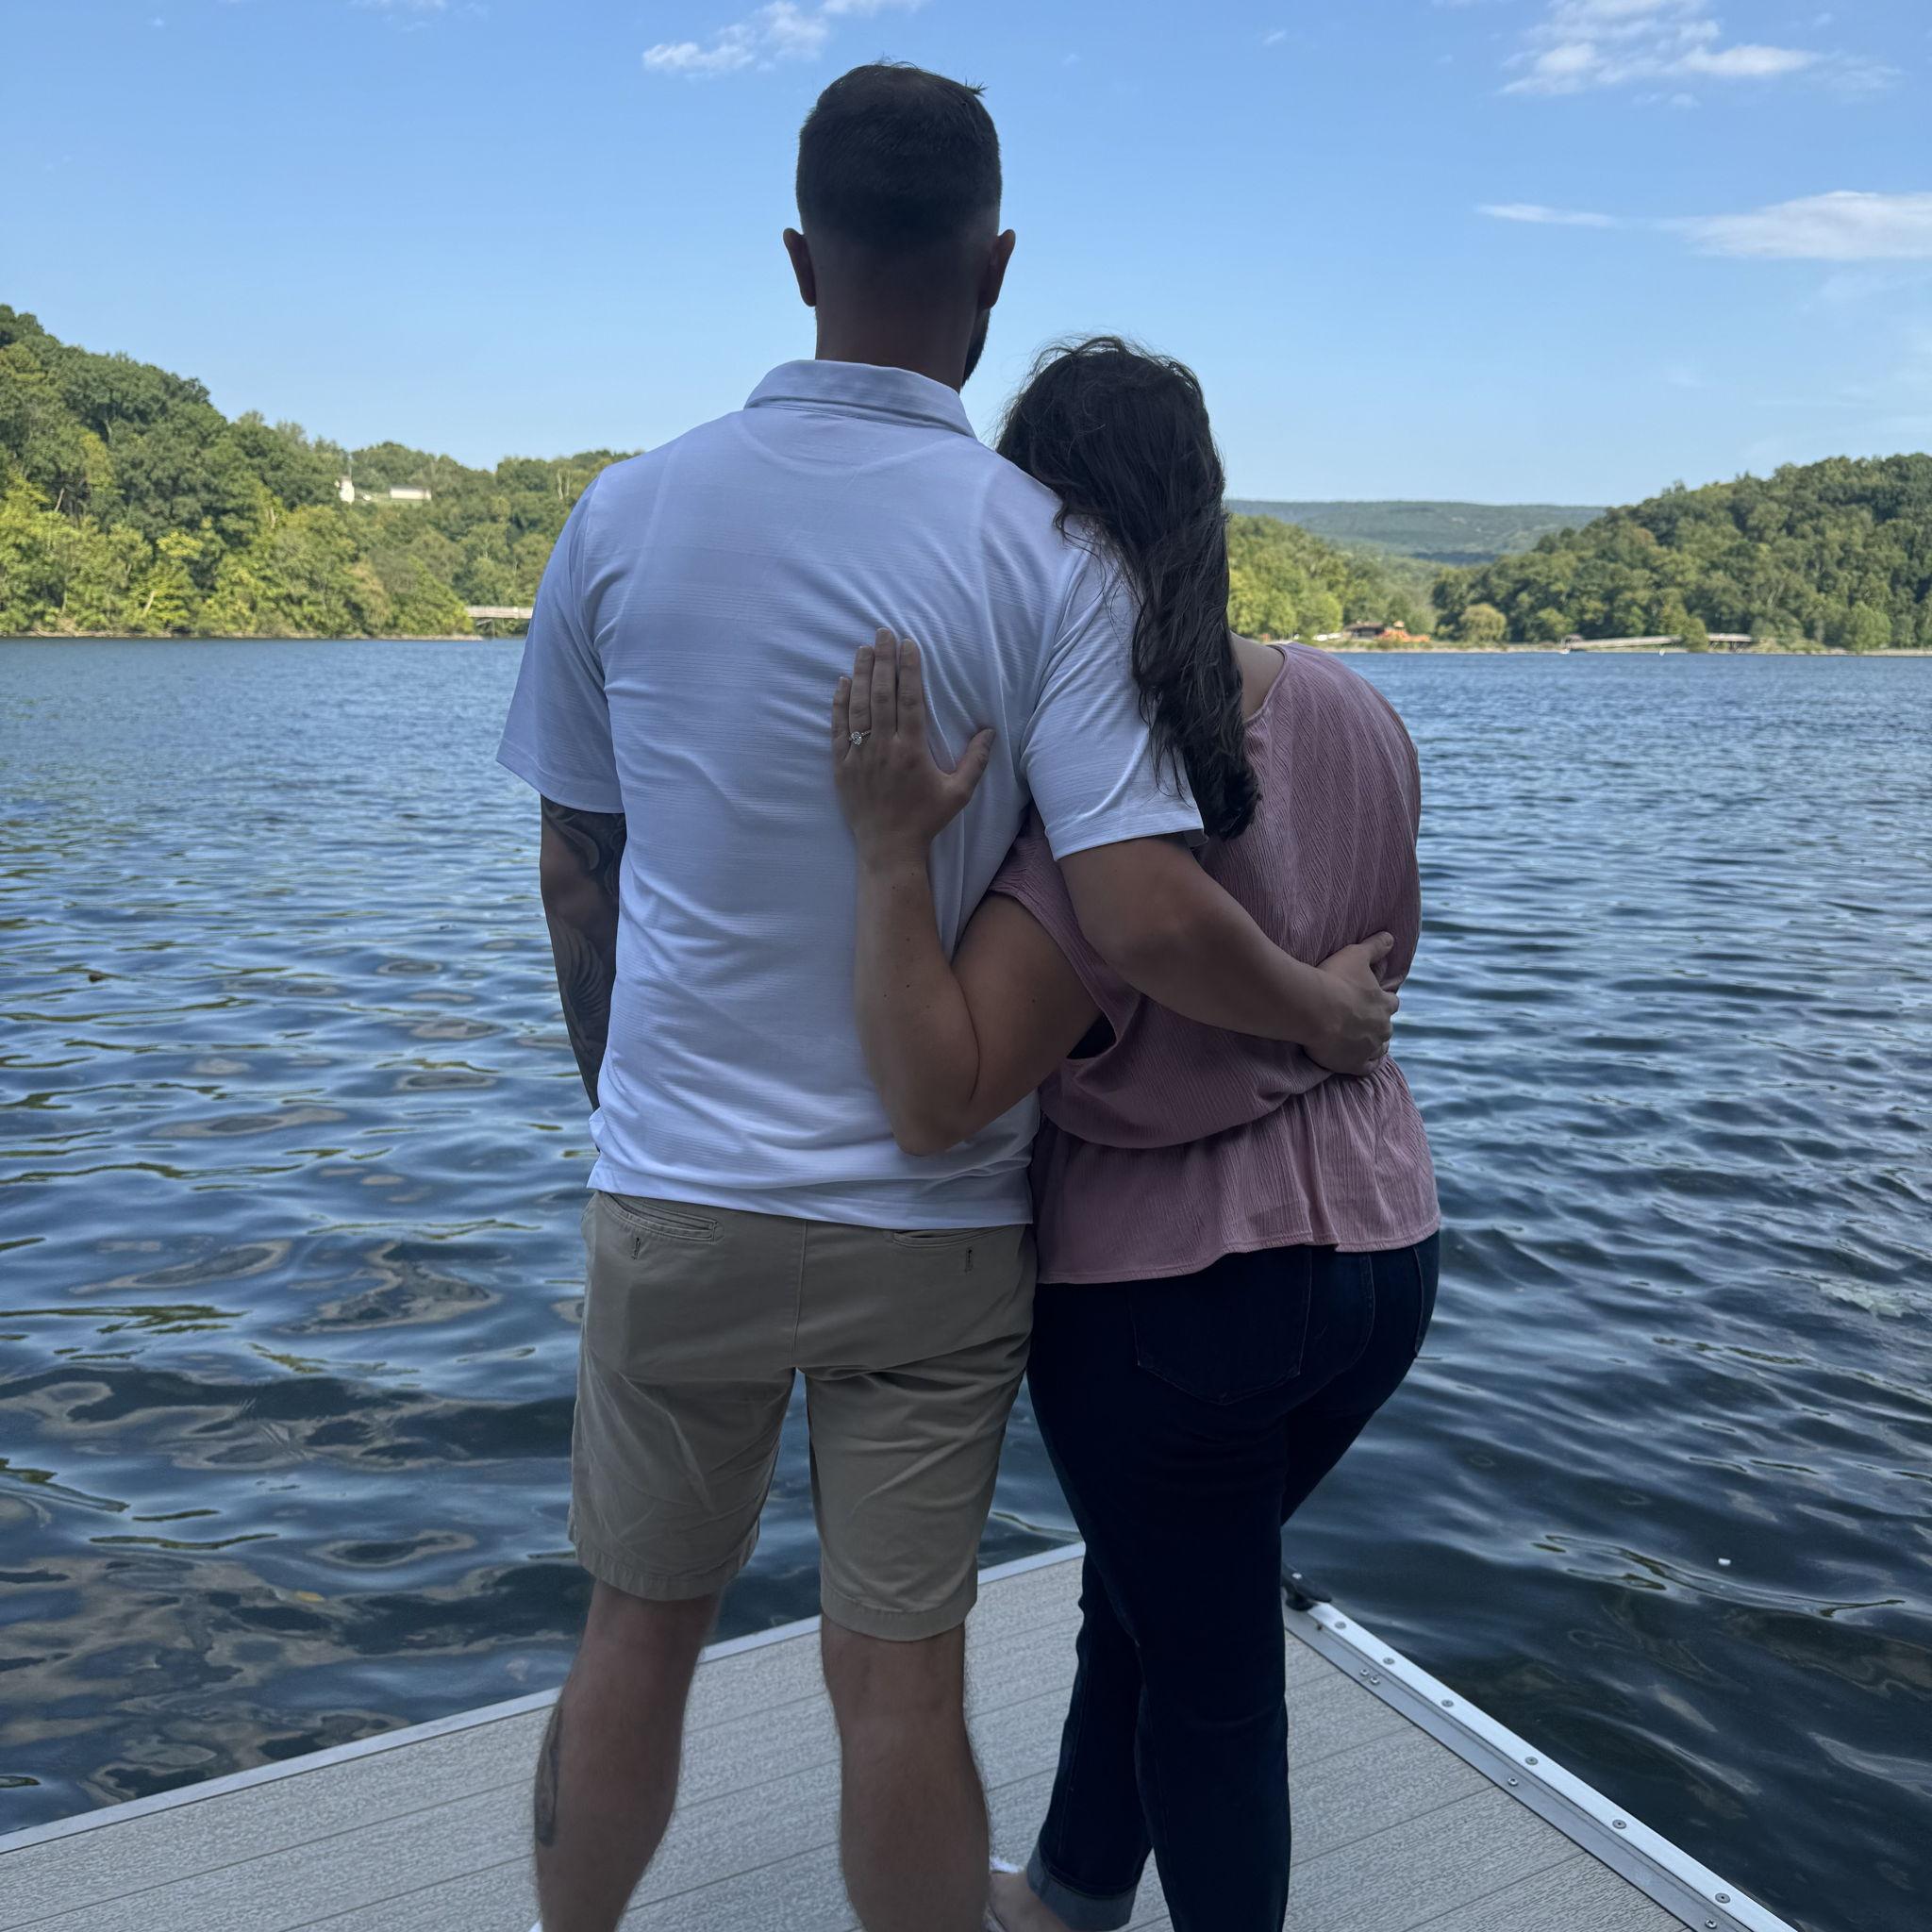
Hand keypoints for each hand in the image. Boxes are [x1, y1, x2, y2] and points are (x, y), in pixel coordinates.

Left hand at [832, 630, 994, 865]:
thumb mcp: (958, 793)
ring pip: (858, 706)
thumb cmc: (926, 819)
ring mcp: (859, 755)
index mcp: (912, 751)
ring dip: (861, 674)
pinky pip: (838, 728)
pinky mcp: (842, 766)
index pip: (910, 700)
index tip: (909, 644)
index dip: (909, 669)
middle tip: (883, 633)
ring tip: (864, 648)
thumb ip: (975, 761)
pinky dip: (839, 703)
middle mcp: (884, 748)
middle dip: (883, 660)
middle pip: (882, 694)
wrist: (888, 848)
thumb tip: (990, 731)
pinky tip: (843, 682)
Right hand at [1306, 932, 1397, 1074]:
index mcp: (1384, 1004)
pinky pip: (1367, 1068)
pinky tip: (1359, 1061)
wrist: (1312, 1009)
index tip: (1372, 1000)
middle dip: (1377, 1023)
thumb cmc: (1333, 979)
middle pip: (1386, 1027)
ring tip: (1362, 1041)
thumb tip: (1390, 937)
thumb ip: (1374, 947)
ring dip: (1374, 1044)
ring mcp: (1369, 1048)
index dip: (1382, 1001)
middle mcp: (1382, 1027)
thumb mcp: (1355, 955)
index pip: (1392, 1003)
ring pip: (1380, 1049)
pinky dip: (1366, 1064)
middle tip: (1362, 1020)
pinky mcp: (1354, 1064)